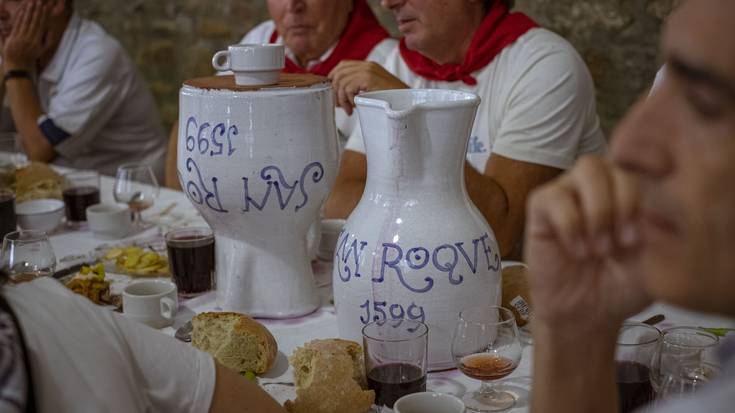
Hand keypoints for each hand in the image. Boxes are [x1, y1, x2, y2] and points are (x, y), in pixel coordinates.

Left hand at [3, 1, 48, 70]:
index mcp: (37, 41)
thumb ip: (48, 40)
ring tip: (31, 3)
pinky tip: (22, 11)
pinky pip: (17, 24)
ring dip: (28, 11)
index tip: (44, 8)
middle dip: (36, 11)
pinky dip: (20, 17)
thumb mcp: (43, 50)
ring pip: (25, 21)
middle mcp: (29, 38)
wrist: (18, 63)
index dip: (42, 15)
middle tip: (38, 2)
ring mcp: (21, 37)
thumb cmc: (31, 56)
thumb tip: (50, 29)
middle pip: (33, 21)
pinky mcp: (13, 36)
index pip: (40, 25)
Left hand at [328, 60, 408, 115]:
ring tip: (348, 109)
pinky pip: (348, 87)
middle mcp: (367, 65)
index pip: (343, 65)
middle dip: (335, 90)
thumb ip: (359, 87)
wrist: (409, 102)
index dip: (334, 78)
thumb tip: (339, 95)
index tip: (335, 94)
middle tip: (339, 105)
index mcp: (369, 66)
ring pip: (342, 81)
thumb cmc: (393, 100)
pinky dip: (347, 99)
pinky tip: (354, 107)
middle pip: (339, 72)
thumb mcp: (374, 90)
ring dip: (341, 98)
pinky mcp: (369, 78)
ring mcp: (369, 70)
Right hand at [524, 156, 651, 335]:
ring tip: (600, 249)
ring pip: (586, 170)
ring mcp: (568, 192)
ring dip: (598, 211)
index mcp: (627, 189)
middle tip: (624, 244)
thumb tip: (659, 206)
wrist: (587, 314)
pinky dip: (571, 226)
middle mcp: (598, 184)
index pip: (639, 165)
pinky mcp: (541, 209)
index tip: (641, 238)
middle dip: (622, 202)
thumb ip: (660, 227)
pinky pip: (554, 198)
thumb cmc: (620, 284)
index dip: (641, 197)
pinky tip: (578, 252)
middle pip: (612, 162)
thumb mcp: (653, 258)